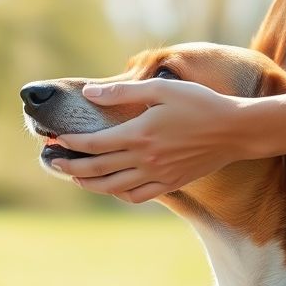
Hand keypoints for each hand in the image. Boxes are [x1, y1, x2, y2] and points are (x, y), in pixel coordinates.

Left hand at [52, 79, 249, 202]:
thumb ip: (122, 93)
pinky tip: (110, 188)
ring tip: (73, 177)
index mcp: (140, 135)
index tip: (55, 140)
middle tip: (50, 162)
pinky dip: (118, 194)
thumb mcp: (161, 89)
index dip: (71, 144)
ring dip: (88, 184)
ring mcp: (157, 175)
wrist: (235, 130)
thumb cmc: (200, 104)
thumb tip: (90, 94)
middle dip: (69, 166)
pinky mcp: (170, 183)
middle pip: (97, 169)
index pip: (94, 144)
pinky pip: (137, 196)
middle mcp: (145, 159)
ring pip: (113, 187)